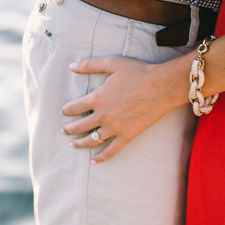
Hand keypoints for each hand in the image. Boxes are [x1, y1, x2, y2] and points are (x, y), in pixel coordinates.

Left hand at [60, 56, 185, 162]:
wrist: (162, 87)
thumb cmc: (138, 73)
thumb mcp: (112, 63)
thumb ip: (89, 65)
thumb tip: (71, 66)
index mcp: (96, 98)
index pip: (73, 108)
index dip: (66, 110)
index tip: (63, 111)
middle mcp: (102, 116)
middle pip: (79, 126)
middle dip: (68, 129)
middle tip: (63, 131)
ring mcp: (114, 128)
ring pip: (91, 140)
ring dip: (79, 144)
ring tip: (72, 145)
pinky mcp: (126, 136)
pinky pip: (110, 150)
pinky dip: (101, 157)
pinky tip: (93, 161)